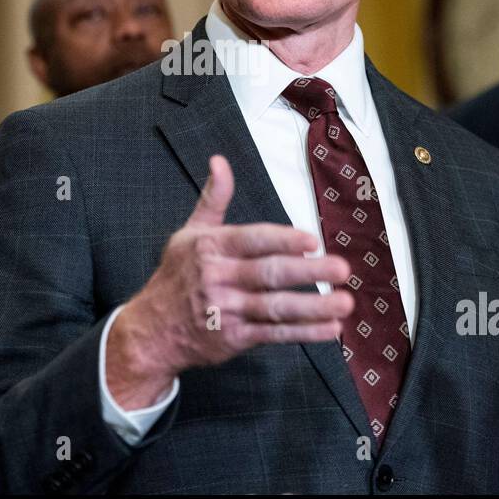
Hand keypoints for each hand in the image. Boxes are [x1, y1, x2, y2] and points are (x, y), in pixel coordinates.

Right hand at [106, 154, 353, 408]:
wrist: (152, 331)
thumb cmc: (177, 276)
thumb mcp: (188, 233)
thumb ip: (213, 199)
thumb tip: (219, 160)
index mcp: (210, 247)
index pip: (252, 241)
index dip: (283, 240)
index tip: (312, 240)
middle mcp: (218, 278)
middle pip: (268, 274)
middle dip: (308, 272)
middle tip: (342, 268)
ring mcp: (227, 311)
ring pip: (276, 307)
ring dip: (314, 306)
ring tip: (345, 303)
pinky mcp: (234, 339)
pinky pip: (274, 334)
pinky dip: (303, 333)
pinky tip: (330, 329)